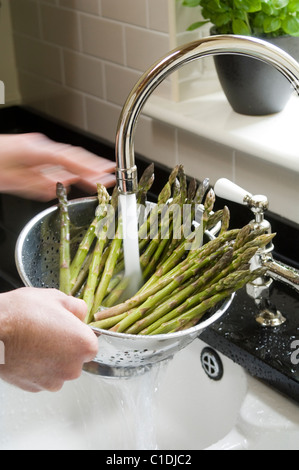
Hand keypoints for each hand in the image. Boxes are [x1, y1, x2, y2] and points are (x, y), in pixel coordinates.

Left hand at [0, 133, 115, 200]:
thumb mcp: (14, 180)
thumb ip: (39, 184)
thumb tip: (61, 186)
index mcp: (38, 149)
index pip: (72, 159)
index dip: (92, 167)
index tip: (107, 173)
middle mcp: (40, 148)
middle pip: (73, 157)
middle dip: (94, 166)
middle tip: (112, 174)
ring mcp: (37, 151)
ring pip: (66, 160)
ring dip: (84, 168)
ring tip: (101, 175)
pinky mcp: (33, 157)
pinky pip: (55, 165)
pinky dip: (68, 171)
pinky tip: (75, 178)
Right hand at [0, 288, 97, 392]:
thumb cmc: (21, 314)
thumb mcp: (56, 298)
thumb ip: (76, 307)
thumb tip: (80, 313)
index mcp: (84, 345)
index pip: (91, 341)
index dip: (78, 331)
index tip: (66, 325)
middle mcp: (72, 368)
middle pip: (76, 357)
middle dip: (66, 345)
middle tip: (49, 330)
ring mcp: (52, 380)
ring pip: (59, 368)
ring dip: (52, 358)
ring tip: (35, 340)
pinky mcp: (34, 387)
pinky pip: (42, 376)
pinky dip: (37, 367)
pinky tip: (26, 352)